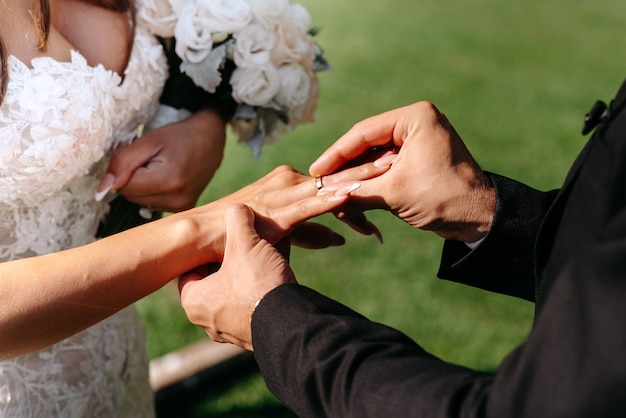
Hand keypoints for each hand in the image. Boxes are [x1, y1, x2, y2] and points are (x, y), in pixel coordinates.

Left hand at [96, 108, 225, 211]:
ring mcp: (182, 206)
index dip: (125, 169)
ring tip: (161, 167)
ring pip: (140, 202)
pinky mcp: (184, 208)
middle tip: (150, 160)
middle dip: (134, 178)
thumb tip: (102, 189)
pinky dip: (154, 191)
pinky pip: (153, 204)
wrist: (210, 138)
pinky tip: (167, 178)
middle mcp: (177, 198)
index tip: (139, 155)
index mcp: (168, 180)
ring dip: (143, 185)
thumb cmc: (180, 136)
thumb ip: (122, 163)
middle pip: (131, 196)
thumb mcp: (148, 141)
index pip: (124, 186)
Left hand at [179, 204, 295, 350]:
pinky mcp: (255, 336)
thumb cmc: (257, 284)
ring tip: (268, 256)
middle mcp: (208, 321)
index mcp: (194, 301)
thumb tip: (237, 208)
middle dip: (235, 261)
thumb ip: (237, 220)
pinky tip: (279, 274)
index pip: (192, 267)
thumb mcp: (245, 243)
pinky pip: (256, 306)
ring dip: (252, 275)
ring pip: (238, 293)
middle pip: (218, 279)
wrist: (291, 322)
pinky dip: (265, 290)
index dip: (210, 249)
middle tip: (249, 245)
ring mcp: (232, 332)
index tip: (224, 238)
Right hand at [205, 164, 385, 252]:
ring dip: (358, 177)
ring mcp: (282, 193)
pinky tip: (352, 194)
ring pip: (327, 185)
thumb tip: (339, 239)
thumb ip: (313, 233)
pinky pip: (308, 204)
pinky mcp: (275, 210)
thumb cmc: (238, 236)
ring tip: (388, 168)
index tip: (395, 178)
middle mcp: (289, 181)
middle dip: (370, 172)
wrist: (199, 236)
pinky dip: (331, 198)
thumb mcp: (284, 234)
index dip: (364, 180)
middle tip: (402, 162)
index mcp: (293, 184)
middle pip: (338, 177)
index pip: (335, 181)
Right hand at [310, 102, 495, 242]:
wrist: (480, 218)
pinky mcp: (418, 157)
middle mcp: (416, 122)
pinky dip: (369, 180)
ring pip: (374, 155)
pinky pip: (385, 165)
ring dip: (355, 175)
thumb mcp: (395, 194)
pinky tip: (350, 192)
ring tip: (331, 189)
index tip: (316, 170)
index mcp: (415, 118)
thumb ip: (357, 192)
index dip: (336, 153)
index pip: (363, 132)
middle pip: (366, 142)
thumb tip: (324, 197)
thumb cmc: (444, 199)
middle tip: (320, 180)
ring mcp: (417, 140)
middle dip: (344, 165)